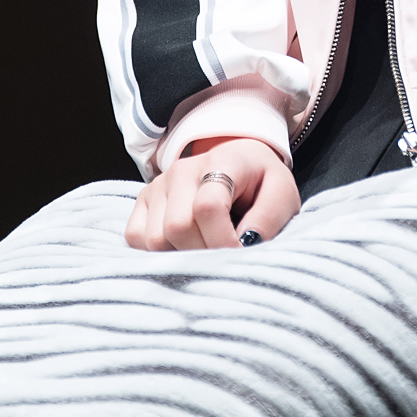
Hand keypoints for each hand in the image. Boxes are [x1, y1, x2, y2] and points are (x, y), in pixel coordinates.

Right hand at [124, 136, 299, 250]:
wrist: (240, 164)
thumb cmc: (261, 183)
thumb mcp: (282, 195)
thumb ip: (268, 218)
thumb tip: (244, 244)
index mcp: (221, 162)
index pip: (207, 207)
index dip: (222, 240)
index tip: (239, 252)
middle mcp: (182, 170)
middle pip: (177, 227)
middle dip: (203, 252)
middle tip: (224, 253)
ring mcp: (159, 184)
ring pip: (155, 238)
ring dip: (181, 254)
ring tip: (206, 246)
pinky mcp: (143, 200)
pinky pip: (135, 237)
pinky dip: (156, 251)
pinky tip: (182, 245)